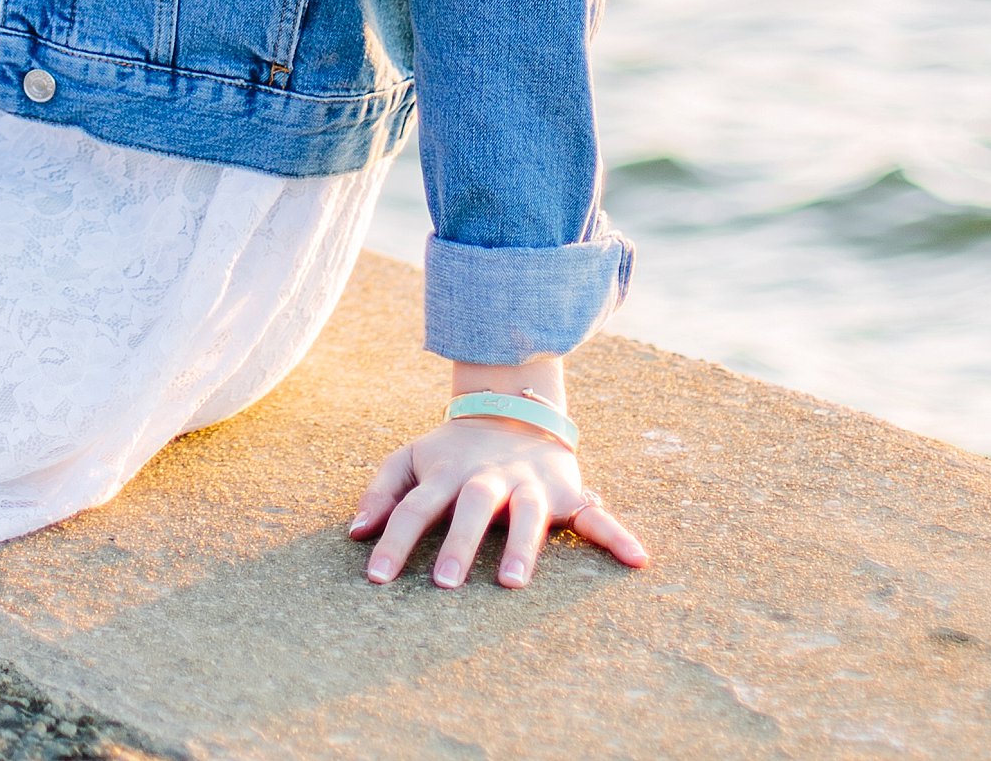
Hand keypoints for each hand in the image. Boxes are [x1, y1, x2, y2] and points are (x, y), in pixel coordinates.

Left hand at [350, 419, 649, 589]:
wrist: (512, 407)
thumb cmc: (451, 449)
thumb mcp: (410, 458)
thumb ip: (381, 492)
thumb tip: (353, 533)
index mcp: (447, 473)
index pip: (414, 508)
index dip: (393, 542)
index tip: (376, 579)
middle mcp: (488, 478)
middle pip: (471, 507)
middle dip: (458, 544)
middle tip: (445, 583)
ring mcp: (530, 484)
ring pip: (527, 514)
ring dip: (521, 547)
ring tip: (512, 583)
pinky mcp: (567, 492)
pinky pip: (596, 515)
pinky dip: (618, 535)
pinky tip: (637, 559)